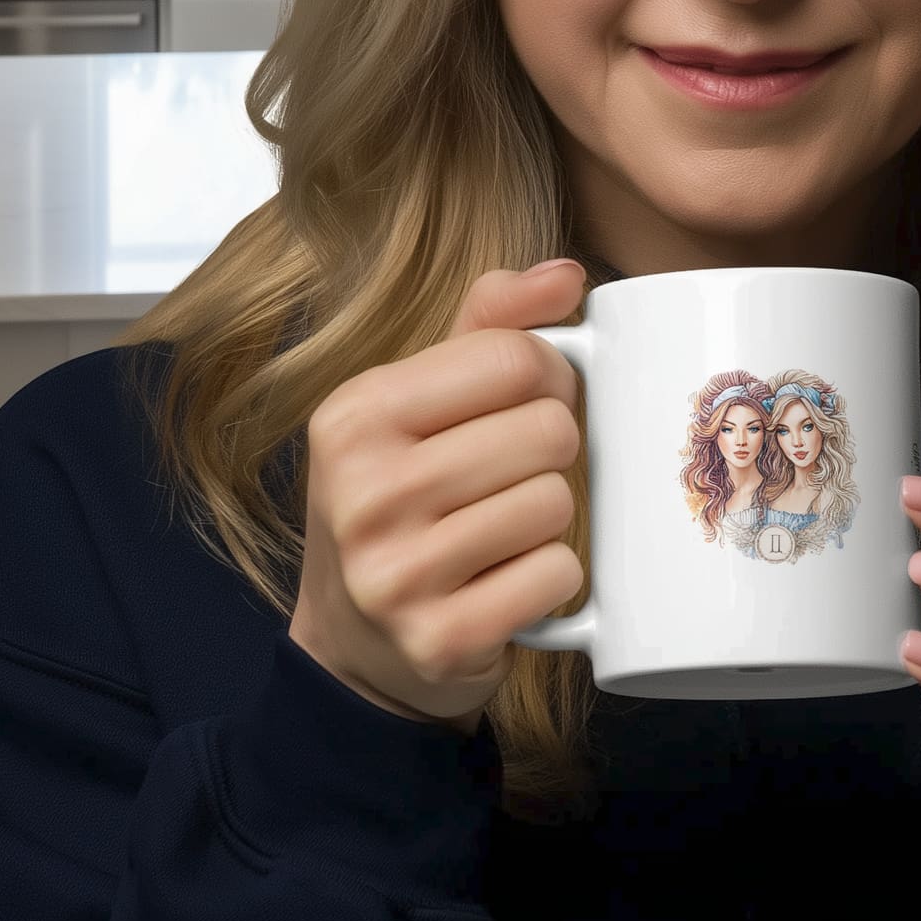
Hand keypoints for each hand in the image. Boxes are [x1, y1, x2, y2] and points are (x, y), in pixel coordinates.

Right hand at [287, 258, 588, 734]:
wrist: (354, 646)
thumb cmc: (400, 502)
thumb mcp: (416, 404)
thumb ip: (488, 327)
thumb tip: (567, 274)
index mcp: (356, 414)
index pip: (514, 358)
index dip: (550, 377)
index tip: (533, 402)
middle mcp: (362, 490)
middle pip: (548, 431)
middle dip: (552, 452)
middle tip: (515, 477)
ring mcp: (395, 572)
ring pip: (557, 502)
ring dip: (551, 518)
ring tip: (503, 532)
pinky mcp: (438, 638)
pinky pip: (557, 575)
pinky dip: (553, 579)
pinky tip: (509, 582)